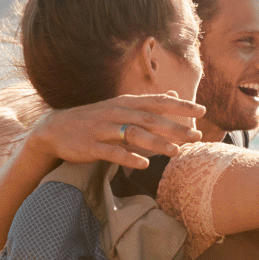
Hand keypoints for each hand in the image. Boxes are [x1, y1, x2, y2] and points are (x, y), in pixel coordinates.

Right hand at [31, 93, 204, 169]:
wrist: (55, 128)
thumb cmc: (96, 119)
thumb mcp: (122, 106)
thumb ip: (149, 103)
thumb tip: (175, 96)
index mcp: (126, 103)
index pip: (158, 102)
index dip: (181, 106)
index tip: (202, 111)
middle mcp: (117, 113)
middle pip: (150, 119)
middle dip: (175, 127)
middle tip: (196, 136)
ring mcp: (103, 129)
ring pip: (134, 134)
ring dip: (156, 143)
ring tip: (176, 152)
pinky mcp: (92, 146)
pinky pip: (112, 152)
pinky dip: (129, 157)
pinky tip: (144, 164)